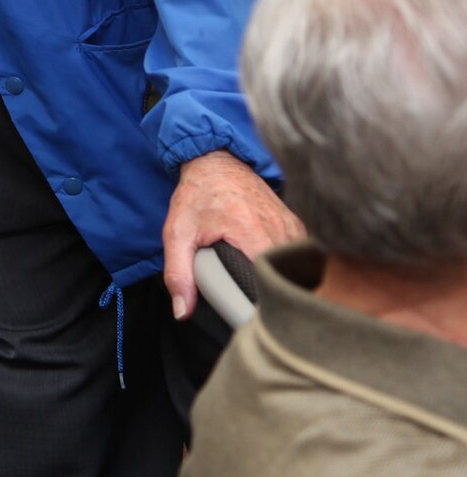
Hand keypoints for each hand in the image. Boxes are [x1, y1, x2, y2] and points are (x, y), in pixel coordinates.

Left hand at [161, 150, 303, 319]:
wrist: (216, 161)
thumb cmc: (197, 195)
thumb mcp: (178, 233)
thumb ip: (178, 272)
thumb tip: (182, 311)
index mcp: (253, 232)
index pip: (269, 283)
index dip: (259, 304)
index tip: (248, 315)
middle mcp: (281, 229)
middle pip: (285, 278)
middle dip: (269, 295)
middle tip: (251, 304)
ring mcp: (293, 227)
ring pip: (296, 268)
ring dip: (280, 280)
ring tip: (262, 290)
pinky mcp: (297, 225)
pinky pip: (298, 255)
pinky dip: (287, 266)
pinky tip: (273, 273)